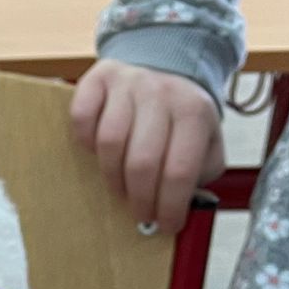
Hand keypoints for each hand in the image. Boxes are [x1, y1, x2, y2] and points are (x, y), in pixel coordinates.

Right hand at [70, 59, 225, 236]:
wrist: (164, 63)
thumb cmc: (180, 116)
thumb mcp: (206, 141)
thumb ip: (200, 172)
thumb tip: (182, 207)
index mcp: (194, 112)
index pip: (179, 170)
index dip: (169, 205)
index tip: (165, 225)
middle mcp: (162, 93)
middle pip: (142, 161)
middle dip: (140, 198)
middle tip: (140, 214)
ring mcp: (128, 83)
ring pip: (109, 142)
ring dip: (112, 177)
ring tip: (120, 187)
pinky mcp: (98, 78)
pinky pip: (82, 118)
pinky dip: (85, 141)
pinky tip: (97, 150)